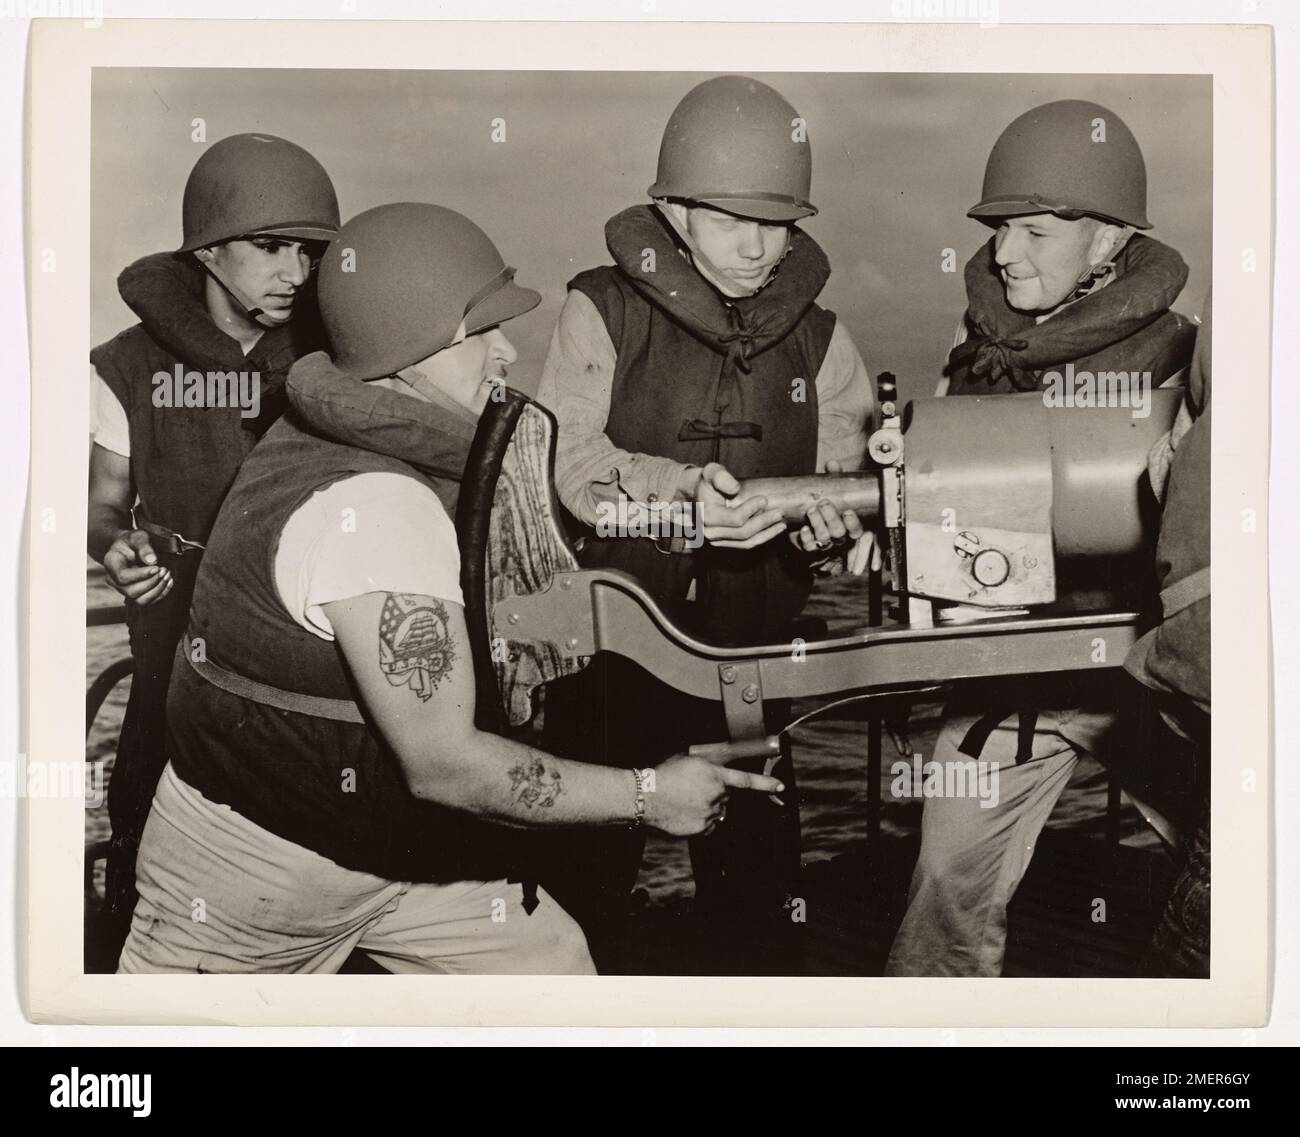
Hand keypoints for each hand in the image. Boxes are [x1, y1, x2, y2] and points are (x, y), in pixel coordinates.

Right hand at [103, 529, 172, 605]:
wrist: (130, 547)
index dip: (141, 575)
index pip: (122, 576)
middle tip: (165, 570)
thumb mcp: (137, 536)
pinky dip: (161, 594)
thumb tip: (152, 561)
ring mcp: (123, 589)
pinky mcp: (134, 594)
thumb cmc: (133, 541)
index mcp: (111, 563)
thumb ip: (143, 546)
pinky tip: (168, 582)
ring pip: (139, 600)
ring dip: (157, 590)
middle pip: (131, 592)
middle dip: (151, 583)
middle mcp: (113, 579)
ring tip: (167, 576)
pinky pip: (147, 601)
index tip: (157, 568)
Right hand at [646, 752, 784, 836]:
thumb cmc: (664, 775)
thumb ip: (708, 767)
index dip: (765, 783)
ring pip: (717, 811)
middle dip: (716, 793)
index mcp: (714, 775)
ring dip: (707, 807)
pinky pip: (707, 826)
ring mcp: (709, 814)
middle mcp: (716, 796)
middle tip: (694, 789)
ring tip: (685, 801)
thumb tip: (718, 772)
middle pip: (726, 797)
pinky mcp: (700, 829)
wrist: (645, 797)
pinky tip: (683, 812)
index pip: (746, 780)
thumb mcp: (689, 760)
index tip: (780, 786)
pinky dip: (699, 820)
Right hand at [689, 462, 785, 549]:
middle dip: (764, 523)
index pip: (735, 519)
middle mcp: (710, 532)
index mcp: (707, 516)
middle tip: (779, 512)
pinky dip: (762, 538)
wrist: (699, 494)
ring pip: (746, 543)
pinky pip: (746, 544)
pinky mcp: (725, 543)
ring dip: (766, 534)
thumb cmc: (708, 482)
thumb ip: (721, 477)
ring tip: (781, 524)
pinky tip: (774, 530)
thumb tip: (735, 488)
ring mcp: (717, 541)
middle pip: (743, 533)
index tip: (765, 499)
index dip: (752, 510)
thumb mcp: (711, 472)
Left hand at [788, 461, 881, 574]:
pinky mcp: (809, 547)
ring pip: (824, 539)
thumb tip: (832, 463)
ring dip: (818, 524)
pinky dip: (806, 537)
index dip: (853, 523)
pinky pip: (809, 546)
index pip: (856, 530)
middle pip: (839, 533)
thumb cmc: (824, 504)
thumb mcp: (832, 491)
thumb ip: (833, 479)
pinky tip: (804, 528)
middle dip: (831, 518)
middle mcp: (837, 537)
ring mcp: (823, 543)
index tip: (848, 512)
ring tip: (811, 510)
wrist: (804, 521)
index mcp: (847, 526)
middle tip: (823, 503)